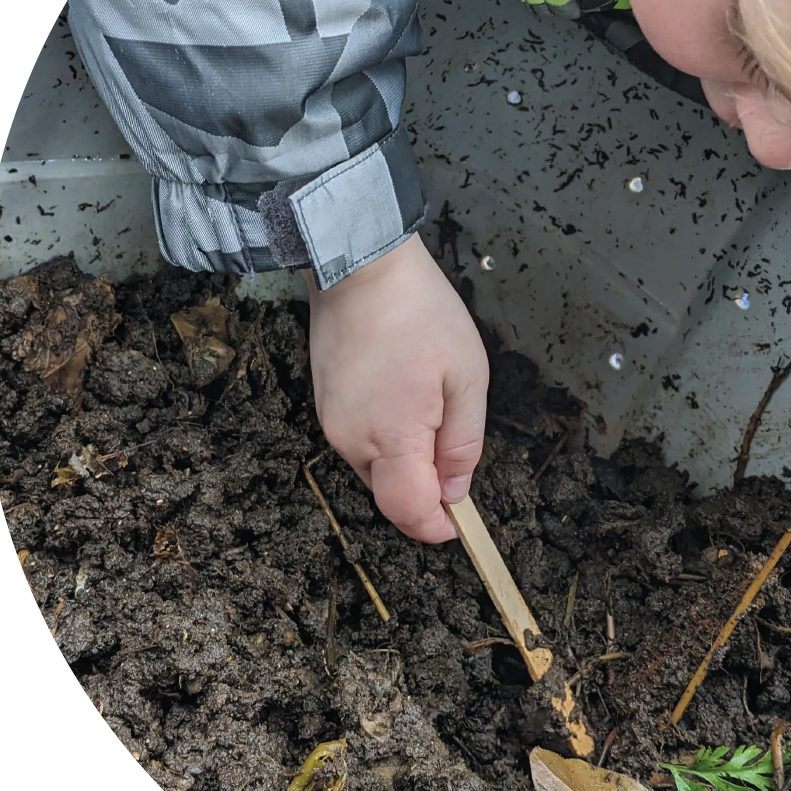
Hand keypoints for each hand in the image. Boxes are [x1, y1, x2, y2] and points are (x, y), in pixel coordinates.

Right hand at [305, 234, 488, 543]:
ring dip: (405, 460)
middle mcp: (351, 440)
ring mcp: (331, 422)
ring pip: (374, 469)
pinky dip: (385, 437)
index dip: (436, 526)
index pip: (409, 512)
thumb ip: (463, 442)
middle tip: (454, 448)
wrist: (360, 264)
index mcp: (390, 438)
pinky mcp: (324, 404)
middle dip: (424, 489)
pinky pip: (359, 441)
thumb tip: (456, 491)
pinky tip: (405, 396)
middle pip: (390, 495)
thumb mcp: (466, 378)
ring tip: (430, 406)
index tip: (460, 521)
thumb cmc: (420, 313)